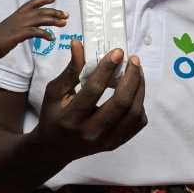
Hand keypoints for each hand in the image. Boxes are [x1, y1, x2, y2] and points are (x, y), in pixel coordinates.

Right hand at [0, 0, 67, 60]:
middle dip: (55, 12)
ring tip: (64, 23)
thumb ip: (19, 26)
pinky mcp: (20, 34)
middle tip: (65, 14)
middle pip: (41, 11)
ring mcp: (20, 25)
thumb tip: (27, 29)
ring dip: (54, 20)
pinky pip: (36, 32)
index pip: (32, 3)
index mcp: (16, 14)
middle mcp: (19, 17)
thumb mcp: (9, 28)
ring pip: (41, 19)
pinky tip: (52, 38)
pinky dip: (46, 34)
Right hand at [32, 40, 147, 163]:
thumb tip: (79, 44)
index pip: (94, 90)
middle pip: (121, 103)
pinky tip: (134, 92)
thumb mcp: (54, 92)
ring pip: (134, 113)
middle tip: (133, 60)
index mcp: (71, 118)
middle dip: (132, 77)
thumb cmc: (53, 115)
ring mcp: (105, 141)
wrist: (53, 148)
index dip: (107, 69)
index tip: (118, 52)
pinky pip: (137, 123)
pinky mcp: (115, 144)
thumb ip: (70, 70)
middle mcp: (90, 132)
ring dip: (140, 89)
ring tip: (137, 72)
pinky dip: (140, 104)